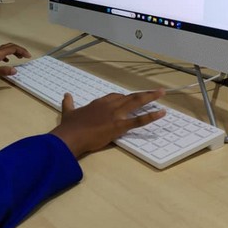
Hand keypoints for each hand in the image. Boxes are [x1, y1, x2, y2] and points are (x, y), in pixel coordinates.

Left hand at [0, 42, 30, 85]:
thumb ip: (3, 71)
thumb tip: (15, 70)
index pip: (12, 48)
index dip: (21, 51)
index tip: (28, 56)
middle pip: (9, 46)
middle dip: (19, 49)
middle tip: (26, 56)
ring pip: (5, 49)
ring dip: (14, 51)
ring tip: (20, 57)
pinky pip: (1, 54)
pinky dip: (7, 55)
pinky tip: (7, 61)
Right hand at [50, 89, 165, 157]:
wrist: (71, 136)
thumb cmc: (70, 126)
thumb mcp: (68, 112)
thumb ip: (68, 103)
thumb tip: (66, 95)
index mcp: (98, 103)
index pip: (115, 96)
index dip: (124, 98)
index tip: (130, 98)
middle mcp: (109, 106)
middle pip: (129, 97)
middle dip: (143, 94)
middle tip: (156, 91)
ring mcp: (115, 115)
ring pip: (136, 103)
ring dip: (150, 97)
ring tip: (161, 93)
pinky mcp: (119, 126)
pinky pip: (138, 120)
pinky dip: (151, 116)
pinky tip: (161, 113)